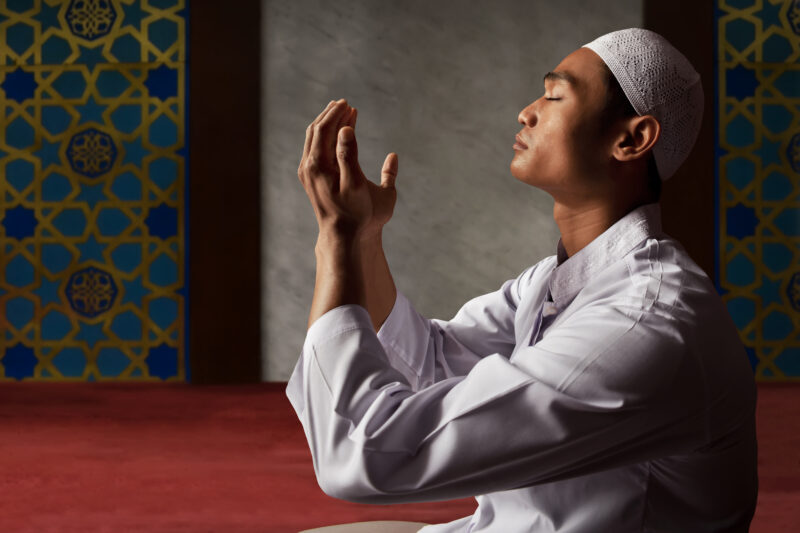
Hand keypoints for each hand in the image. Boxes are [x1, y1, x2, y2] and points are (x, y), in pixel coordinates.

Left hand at [297, 99, 398, 242]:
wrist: (345, 237)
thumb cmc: (360, 214)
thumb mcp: (358, 185)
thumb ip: (351, 156)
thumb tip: (346, 130)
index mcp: (320, 166)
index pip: (327, 130)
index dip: (339, 115)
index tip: (351, 106)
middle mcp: (309, 167)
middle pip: (317, 130)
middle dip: (332, 114)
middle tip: (346, 104)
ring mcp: (308, 173)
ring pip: (313, 138)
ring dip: (327, 123)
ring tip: (340, 112)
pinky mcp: (310, 178)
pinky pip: (314, 148)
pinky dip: (324, 135)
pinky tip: (335, 133)